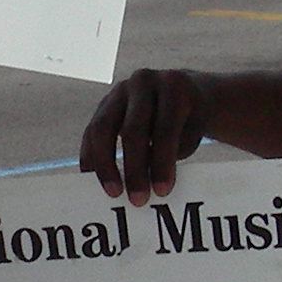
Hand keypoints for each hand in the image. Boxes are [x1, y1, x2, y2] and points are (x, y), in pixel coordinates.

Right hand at [80, 69, 213, 205]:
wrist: (180, 91)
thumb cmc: (187, 121)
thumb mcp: (190, 134)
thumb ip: (170, 154)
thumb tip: (148, 188)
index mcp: (173, 87)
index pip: (165, 129)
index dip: (162, 162)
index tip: (162, 191)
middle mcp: (144, 82)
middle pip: (132, 129)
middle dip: (134, 167)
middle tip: (138, 200)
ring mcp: (120, 90)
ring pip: (103, 128)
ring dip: (105, 164)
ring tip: (113, 192)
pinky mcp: (104, 103)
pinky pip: (91, 131)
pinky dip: (91, 156)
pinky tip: (93, 177)